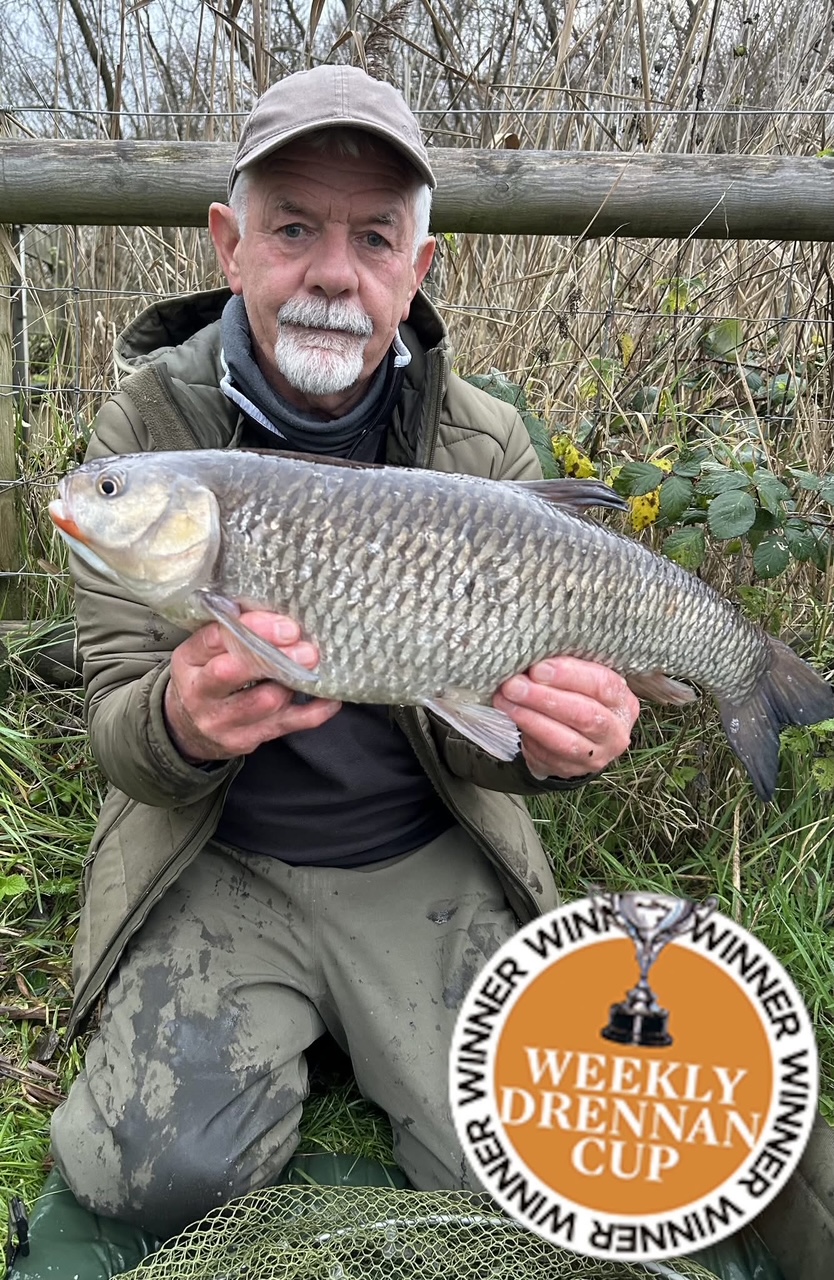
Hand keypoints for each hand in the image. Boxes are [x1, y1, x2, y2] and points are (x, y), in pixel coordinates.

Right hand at [164, 611, 340, 762]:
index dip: (253, 628)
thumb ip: (232, 631)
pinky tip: (330, 697)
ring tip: (313, 663)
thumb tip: (279, 614)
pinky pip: (287, 725)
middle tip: (306, 648)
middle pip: (234, 672)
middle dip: (274, 656)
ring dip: (294, 680)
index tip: (286, 625)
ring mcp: (223, 721)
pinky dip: (314, 711)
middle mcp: (201, 693)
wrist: (189, 730)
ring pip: (265, 701)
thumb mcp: (202, 652)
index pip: (216, 638)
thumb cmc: (205, 677)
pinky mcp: (246, 740)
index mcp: (188, 661)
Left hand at [493, 656, 638, 779]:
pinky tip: (511, 719)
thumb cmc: (580, 696)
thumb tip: (535, 660)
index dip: (570, 676)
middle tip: (514, 685)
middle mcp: (615, 732)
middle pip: (584, 715)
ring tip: (505, 701)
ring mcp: (596, 756)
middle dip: (545, 698)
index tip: (538, 669)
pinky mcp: (572, 770)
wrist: (581, 735)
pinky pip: (548, 755)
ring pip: (565, 740)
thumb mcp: (582, 679)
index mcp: (622, 701)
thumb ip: (566, 670)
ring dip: (531, 719)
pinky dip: (527, 736)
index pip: (602, 685)